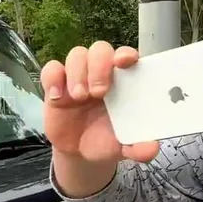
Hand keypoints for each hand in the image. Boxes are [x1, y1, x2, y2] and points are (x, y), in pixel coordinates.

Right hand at [40, 41, 158, 163]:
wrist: (78, 151)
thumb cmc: (105, 138)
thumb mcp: (123, 146)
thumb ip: (138, 147)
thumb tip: (151, 149)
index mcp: (123, 81)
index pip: (127, 57)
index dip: (126, 54)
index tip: (125, 61)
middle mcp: (100, 72)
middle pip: (100, 49)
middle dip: (99, 66)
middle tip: (99, 92)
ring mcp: (77, 76)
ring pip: (77, 55)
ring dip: (78, 73)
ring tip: (79, 97)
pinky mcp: (56, 84)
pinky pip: (51, 69)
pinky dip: (52, 79)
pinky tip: (57, 98)